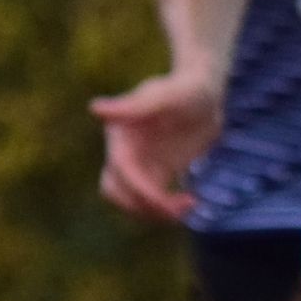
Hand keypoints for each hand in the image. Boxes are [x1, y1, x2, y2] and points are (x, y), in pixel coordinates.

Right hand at [88, 71, 221, 224]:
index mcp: (120, 136)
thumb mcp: (164, 95)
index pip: (121, 170)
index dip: (139, 190)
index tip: (164, 201)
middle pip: (117, 191)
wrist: (206, 94)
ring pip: (133, 202)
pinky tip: (191, 202)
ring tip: (188, 205)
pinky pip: (153, 202)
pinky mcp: (157, 174)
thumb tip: (94, 108)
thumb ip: (132, 105)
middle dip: (141, 206)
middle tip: (175, 209)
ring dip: (155, 212)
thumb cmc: (185, 88)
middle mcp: (124, 152)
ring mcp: (140, 165)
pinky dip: (168, 209)